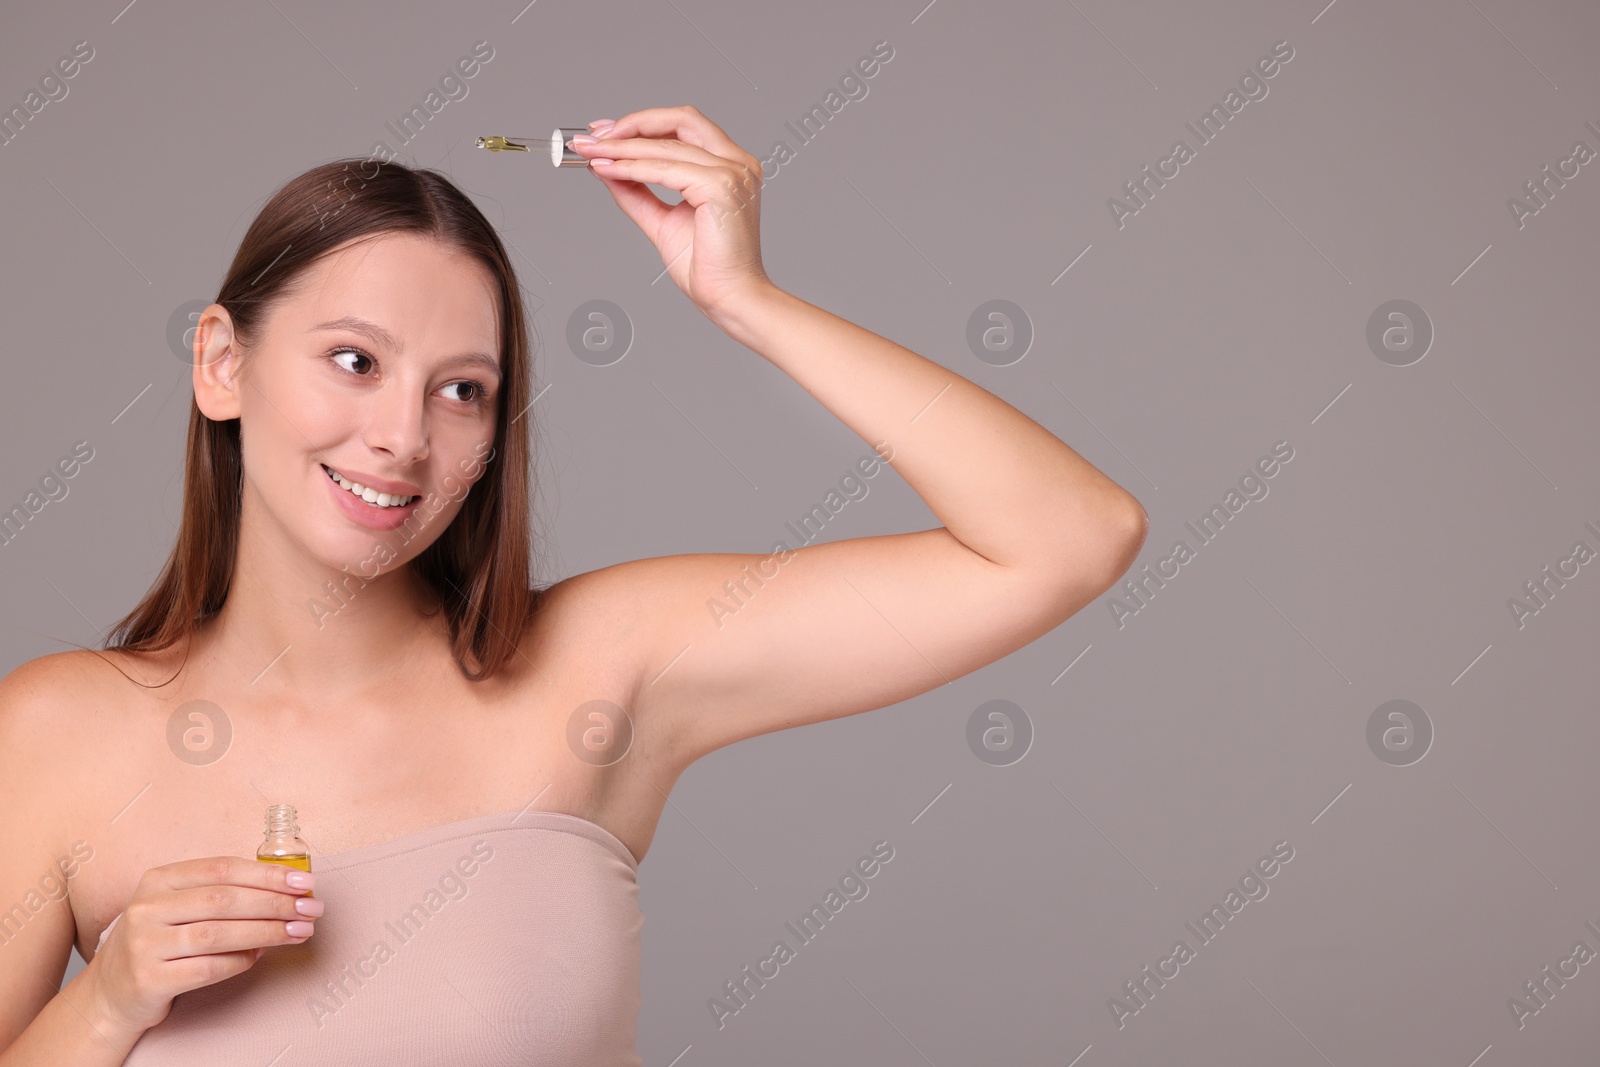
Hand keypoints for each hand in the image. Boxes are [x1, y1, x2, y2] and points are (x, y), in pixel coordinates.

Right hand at [85, 857, 320, 1033]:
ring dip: (267, 932)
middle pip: (225, 899)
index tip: (304, 882)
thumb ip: (222, 893)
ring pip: (219, 933)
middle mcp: (147, 908)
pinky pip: (208, 967)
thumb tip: (287, 890)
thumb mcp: (179, 906)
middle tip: (311, 909)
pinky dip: (241, 960)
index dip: (268, 874)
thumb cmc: (159, 942)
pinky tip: (260, 955)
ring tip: (299, 932)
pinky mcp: (149, 979)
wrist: (111, 993)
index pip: (223, 868)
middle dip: (276, 903)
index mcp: (158, 879)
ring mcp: (145, 944)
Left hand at [570, 105, 772, 323]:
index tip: (604, 132)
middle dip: (631, 125)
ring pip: (666, 146)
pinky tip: (609, 170)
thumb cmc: (707, 267)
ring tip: (590, 153)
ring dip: (622, 147)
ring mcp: (732, 172)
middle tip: (593, 137)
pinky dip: (632, 168)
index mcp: (730, 166)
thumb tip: (606, 168)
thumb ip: (638, 192)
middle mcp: (737, 163)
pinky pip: (665, 170)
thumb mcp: (662, 220)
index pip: (684, 126)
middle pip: (679, 120)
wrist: (728, 298)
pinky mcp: (722, 187)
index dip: (642, 123)